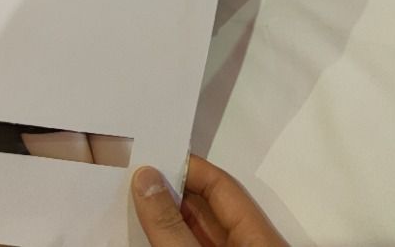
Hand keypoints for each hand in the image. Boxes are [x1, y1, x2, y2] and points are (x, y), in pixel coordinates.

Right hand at [131, 154, 288, 245]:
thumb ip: (172, 225)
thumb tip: (147, 179)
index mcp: (261, 236)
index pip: (222, 185)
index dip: (187, 167)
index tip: (154, 157)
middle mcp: (250, 243)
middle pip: (208, 206)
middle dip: (172, 190)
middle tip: (135, 175)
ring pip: (198, 229)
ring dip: (168, 216)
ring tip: (133, 199)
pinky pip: (192, 245)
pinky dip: (171, 238)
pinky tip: (145, 231)